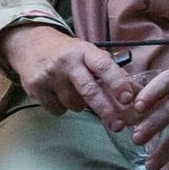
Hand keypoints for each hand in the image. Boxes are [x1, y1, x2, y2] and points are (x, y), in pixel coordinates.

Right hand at [0, 24, 137, 129]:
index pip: (104, 66)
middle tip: (118, 125)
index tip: (128, 98)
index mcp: (84, 51)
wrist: (30, 44)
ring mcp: (49, 75)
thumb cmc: (67, 53)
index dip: (117, 82)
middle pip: (89, 90)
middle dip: (106, 109)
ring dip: (80, 105)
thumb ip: (112, 73)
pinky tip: (57, 93)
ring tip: (73, 90)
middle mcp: (67, 62)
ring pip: (74, 104)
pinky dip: (61, 107)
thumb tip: (138, 94)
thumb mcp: (90, 54)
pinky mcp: (35, 88)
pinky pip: (57, 110)